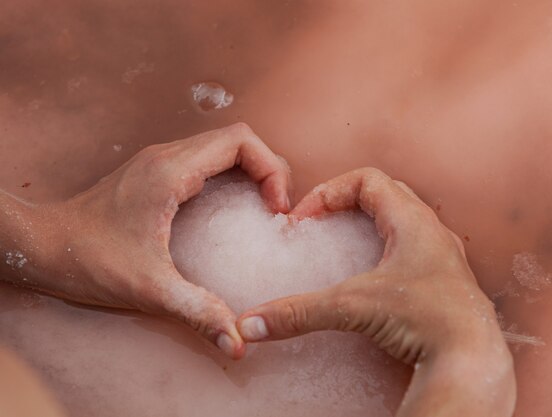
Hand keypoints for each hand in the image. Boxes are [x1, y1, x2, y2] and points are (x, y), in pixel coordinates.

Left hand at [2, 123, 290, 358]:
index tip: (276, 207)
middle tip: (276, 210)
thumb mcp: (149, 288)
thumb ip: (197, 311)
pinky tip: (232, 211)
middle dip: (268, 169)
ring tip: (263, 208)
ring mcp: (160, 161)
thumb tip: (239, 342)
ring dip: (251, 170)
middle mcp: (168, 156)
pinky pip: (207, 160)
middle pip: (238, 140)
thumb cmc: (89, 261)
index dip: (271, 168)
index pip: (240, 141)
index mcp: (171, 171)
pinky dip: (232, 176)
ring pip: (223, 146)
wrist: (42, 246)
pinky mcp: (156, 172)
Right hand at [237, 168, 514, 415]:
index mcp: (413, 221)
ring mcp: (442, 256)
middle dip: (348, 202)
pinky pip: (412, 250)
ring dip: (370, 225)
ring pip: (403, 221)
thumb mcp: (354, 307)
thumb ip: (300, 312)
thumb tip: (251, 323)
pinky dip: (386, 252)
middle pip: (385, 194)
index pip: (367, 179)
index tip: (306, 218)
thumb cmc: (426, 321)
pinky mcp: (443, 281)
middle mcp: (431, 232)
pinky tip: (373, 276)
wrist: (471, 360)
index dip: (330, 191)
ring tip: (344, 244)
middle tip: (322, 223)